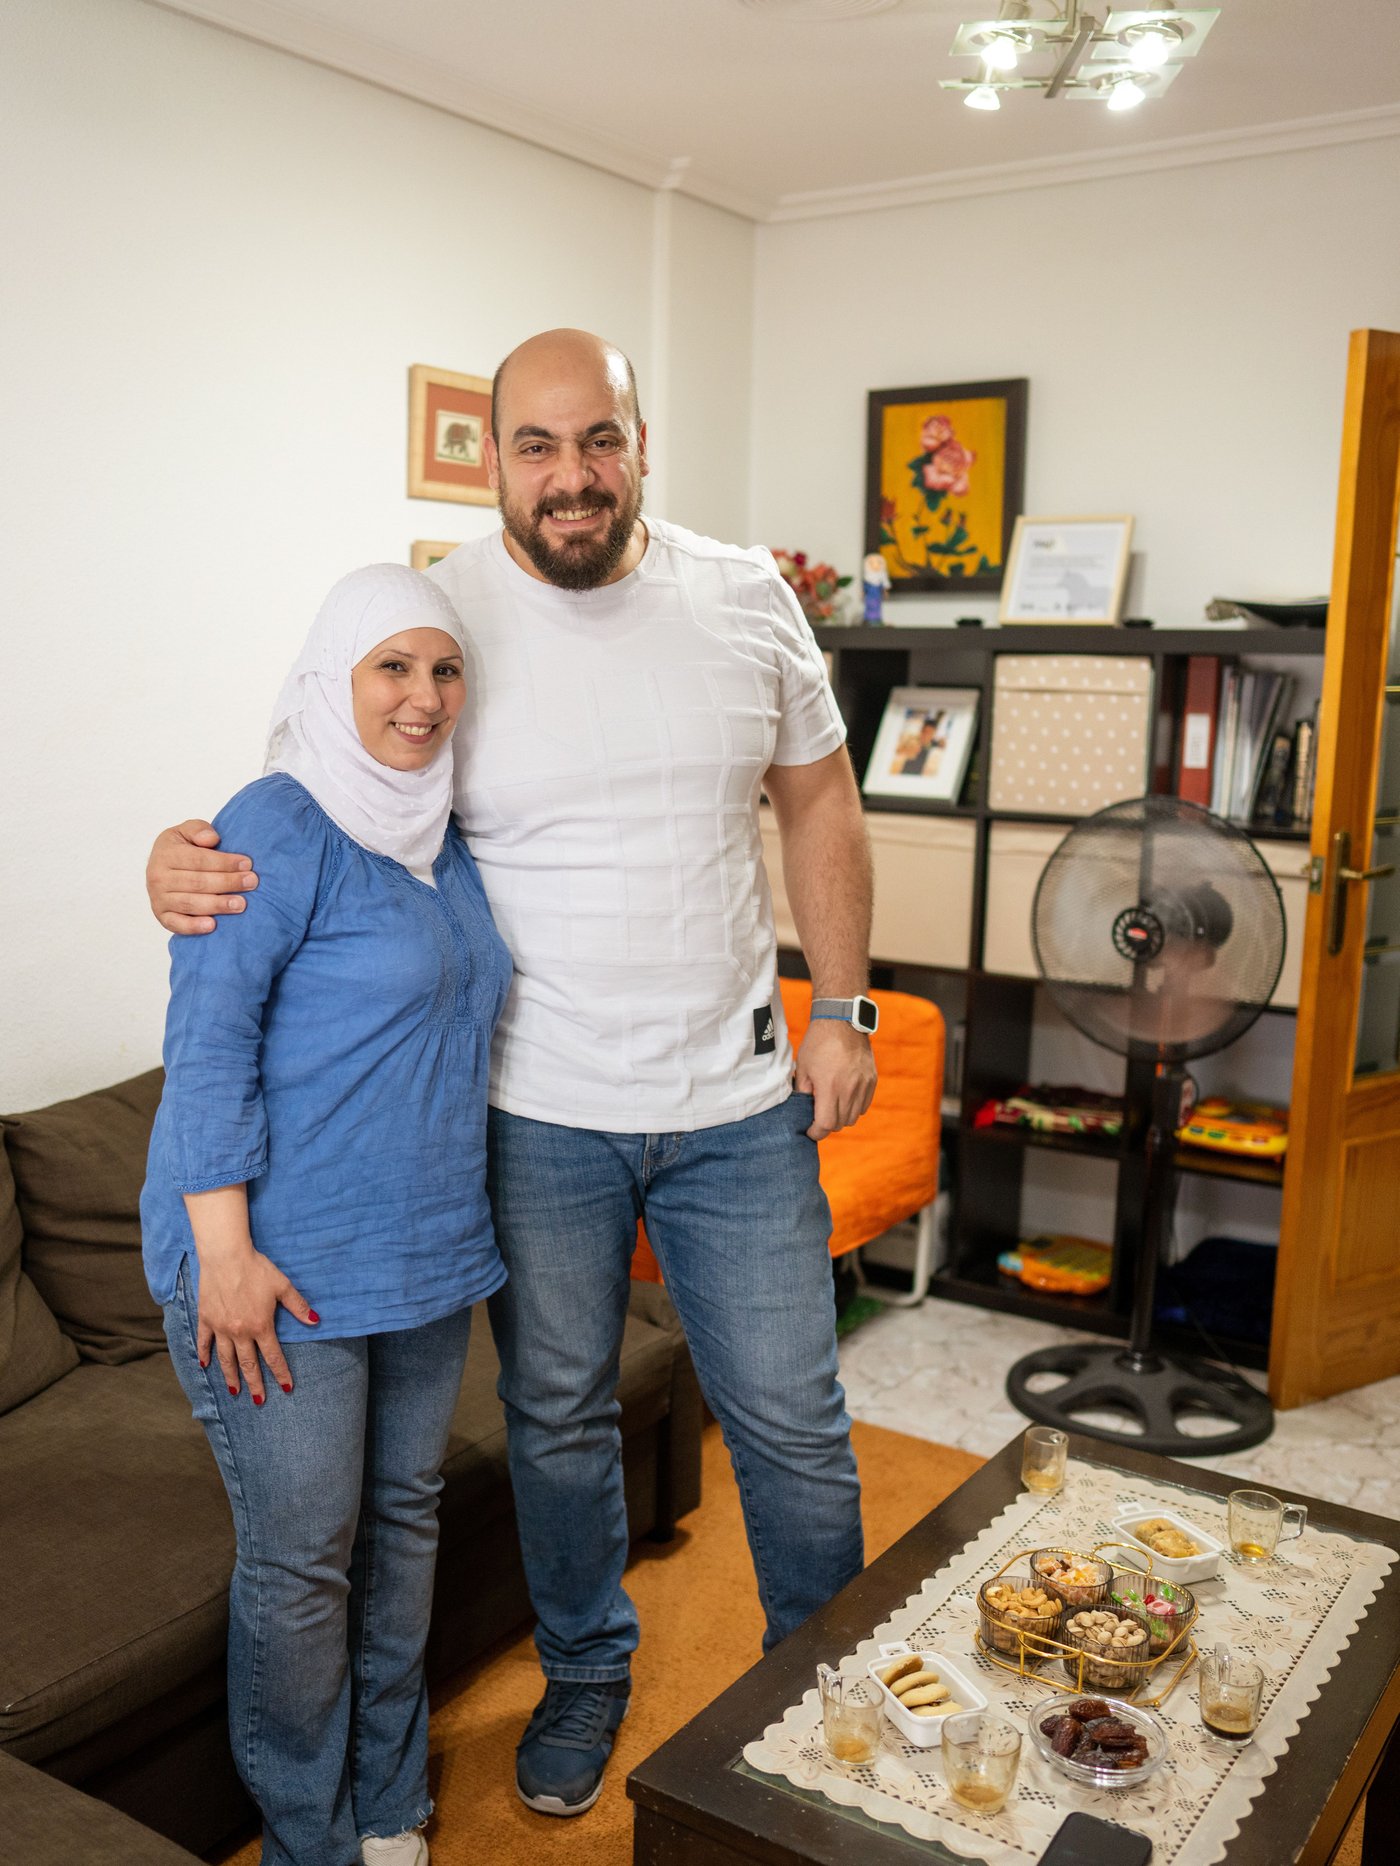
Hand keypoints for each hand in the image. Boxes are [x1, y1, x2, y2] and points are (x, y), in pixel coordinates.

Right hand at [147, 820, 257, 934]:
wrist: (160, 869)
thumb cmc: (180, 849)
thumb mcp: (186, 831)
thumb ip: (198, 829)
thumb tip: (211, 839)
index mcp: (165, 854)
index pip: (198, 860)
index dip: (224, 862)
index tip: (247, 864)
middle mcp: (158, 877)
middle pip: (197, 882)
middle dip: (227, 882)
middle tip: (251, 882)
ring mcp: (158, 899)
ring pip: (190, 903)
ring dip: (217, 905)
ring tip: (241, 904)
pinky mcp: (162, 916)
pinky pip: (177, 924)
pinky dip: (193, 927)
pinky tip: (213, 925)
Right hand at [196, 1243, 317, 1403]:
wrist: (226, 1256)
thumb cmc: (257, 1268)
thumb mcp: (282, 1285)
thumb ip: (298, 1306)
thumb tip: (315, 1321)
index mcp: (261, 1326)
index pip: (273, 1356)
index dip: (281, 1373)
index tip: (286, 1388)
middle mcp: (240, 1332)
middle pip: (248, 1364)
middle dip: (255, 1384)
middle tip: (259, 1401)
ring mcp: (220, 1327)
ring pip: (226, 1359)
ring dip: (231, 1376)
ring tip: (234, 1391)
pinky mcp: (206, 1319)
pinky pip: (204, 1342)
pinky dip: (204, 1354)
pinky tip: (205, 1366)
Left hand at [794, 1020, 876, 1139]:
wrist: (842, 1021)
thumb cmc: (818, 1043)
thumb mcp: (803, 1068)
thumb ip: (803, 1092)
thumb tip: (803, 1111)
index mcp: (830, 1087)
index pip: (826, 1124)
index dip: (816, 1132)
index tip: (810, 1131)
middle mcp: (849, 1089)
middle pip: (840, 1123)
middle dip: (827, 1125)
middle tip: (818, 1116)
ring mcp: (863, 1085)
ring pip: (854, 1117)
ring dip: (841, 1117)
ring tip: (832, 1105)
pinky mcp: (871, 1080)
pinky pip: (864, 1105)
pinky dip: (854, 1107)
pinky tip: (844, 1097)